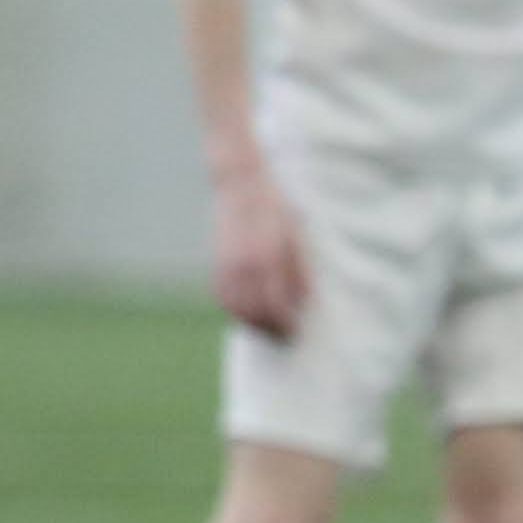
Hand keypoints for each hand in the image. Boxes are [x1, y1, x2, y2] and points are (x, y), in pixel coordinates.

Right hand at [210, 168, 308, 340]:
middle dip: (271, 329)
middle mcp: (246, 264)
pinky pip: (223, 295)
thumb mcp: (298, 235)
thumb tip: (304, 302)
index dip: (287, 323)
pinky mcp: (218, 262)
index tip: (297, 331)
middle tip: (286, 337)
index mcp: (270, 257)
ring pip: (237, 307)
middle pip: (256, 311)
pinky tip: (247, 314)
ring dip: (253, 323)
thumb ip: (301, 270)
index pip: (277, 304)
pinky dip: (234, 310)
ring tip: (268, 330)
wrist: (242, 185)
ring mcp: (228, 264)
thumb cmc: (278, 209)